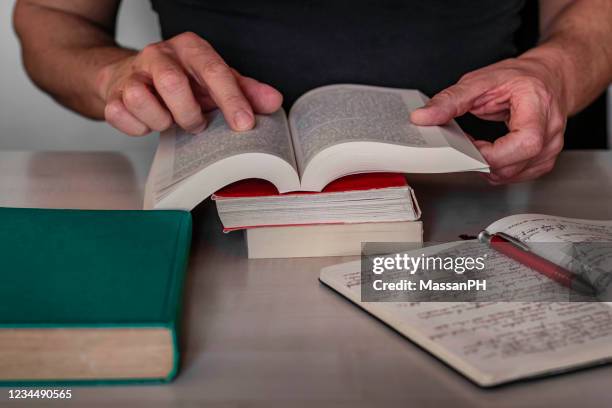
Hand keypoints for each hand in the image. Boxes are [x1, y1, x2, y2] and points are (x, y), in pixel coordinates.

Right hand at [95, 32, 282, 135]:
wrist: (132, 79)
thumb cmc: (182, 82)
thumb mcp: (216, 83)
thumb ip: (245, 91)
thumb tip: (274, 101)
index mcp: (190, 49)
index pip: (214, 70)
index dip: (231, 100)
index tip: (244, 124)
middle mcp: (159, 55)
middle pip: (172, 84)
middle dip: (188, 114)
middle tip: (197, 124)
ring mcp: (132, 74)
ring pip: (141, 99)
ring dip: (161, 121)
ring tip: (170, 120)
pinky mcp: (112, 94)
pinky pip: (121, 115)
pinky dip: (138, 127)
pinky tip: (148, 122)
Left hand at [411, 55, 567, 183]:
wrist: (547, 78)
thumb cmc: (519, 78)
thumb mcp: (480, 80)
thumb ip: (451, 100)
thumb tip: (424, 116)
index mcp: (539, 106)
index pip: (525, 143)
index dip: (492, 153)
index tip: (469, 146)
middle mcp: (550, 130)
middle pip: (517, 165)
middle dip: (484, 161)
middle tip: (469, 145)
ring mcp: (550, 148)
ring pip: (514, 175)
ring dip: (489, 167)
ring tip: (479, 146)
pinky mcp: (543, 160)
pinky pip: (517, 176)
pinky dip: (498, 168)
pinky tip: (491, 153)